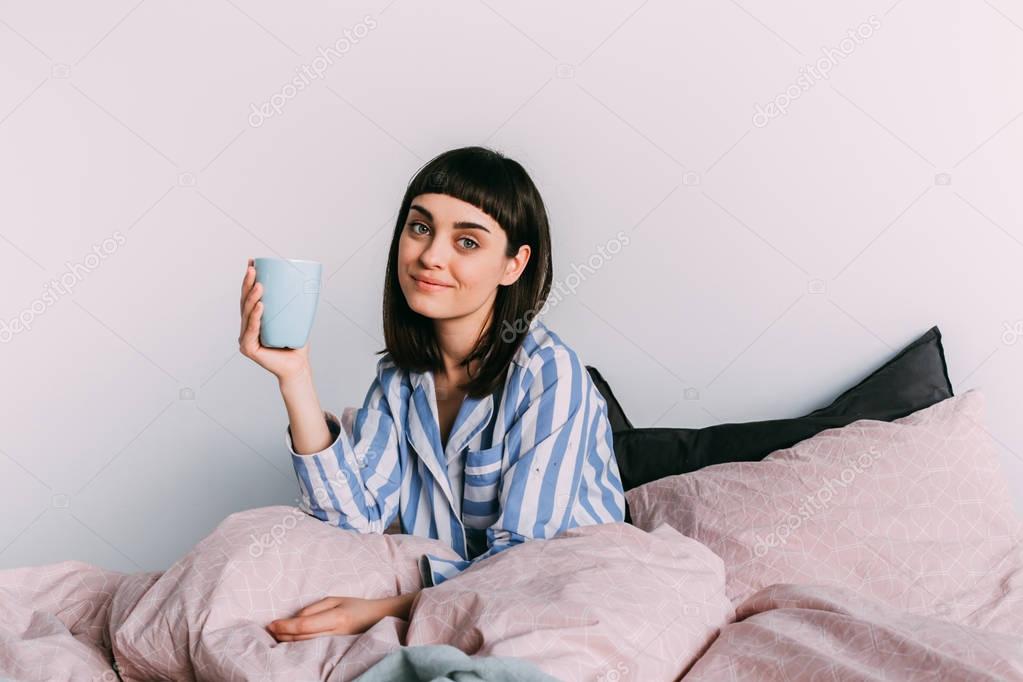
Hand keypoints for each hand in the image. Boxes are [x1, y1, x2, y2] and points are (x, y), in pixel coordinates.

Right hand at [239, 257, 311, 381]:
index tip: (252, 262)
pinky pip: (251, 330)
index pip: (250, 296)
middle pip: (245, 302)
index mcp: (254, 319)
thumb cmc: (295, 342)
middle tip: (252, 268)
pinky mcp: (248, 348)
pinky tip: (260, 307)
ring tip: (260, 286)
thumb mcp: (294, 318)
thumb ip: (293, 302)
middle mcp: (246, 327)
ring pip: (247, 314)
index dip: (249, 279)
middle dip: (248, 283)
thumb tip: (305, 278)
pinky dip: (255, 318)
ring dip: (252, 298)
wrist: (297, 366)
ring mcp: (245, 338)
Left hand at [267, 595, 399, 641]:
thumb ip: (314, 609)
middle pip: (302, 638)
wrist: (378, 618)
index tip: (272, 623)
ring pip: (306, 646)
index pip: (304, 625)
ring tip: (276, 635)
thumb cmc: (356, 606)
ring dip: (288, 641)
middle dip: (283, 634)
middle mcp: (336, 634)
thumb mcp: (335, 600)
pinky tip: (290, 642)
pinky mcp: (336, 649)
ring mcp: (336, 644)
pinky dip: (299, 645)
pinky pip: (313, 649)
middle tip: (269, 629)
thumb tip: (295, 619)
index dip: (285, 625)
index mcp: (336, 618)